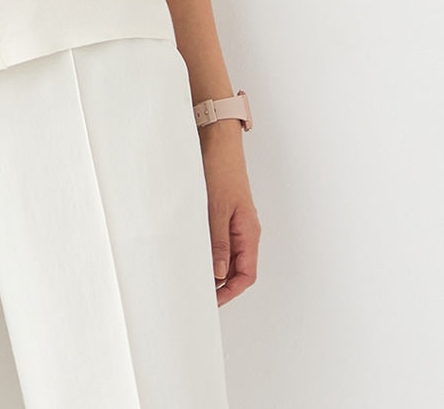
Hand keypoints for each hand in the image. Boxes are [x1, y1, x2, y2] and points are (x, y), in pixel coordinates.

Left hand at [200, 127, 259, 304]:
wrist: (218, 142)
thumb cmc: (221, 171)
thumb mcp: (216, 209)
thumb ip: (218, 241)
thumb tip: (218, 273)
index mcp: (249, 232)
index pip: (246, 274)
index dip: (230, 291)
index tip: (212, 300)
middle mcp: (245, 231)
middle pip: (238, 269)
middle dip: (221, 285)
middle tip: (199, 293)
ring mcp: (235, 223)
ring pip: (228, 256)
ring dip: (214, 268)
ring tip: (194, 276)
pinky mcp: (225, 214)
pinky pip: (221, 241)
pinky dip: (210, 251)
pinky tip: (194, 252)